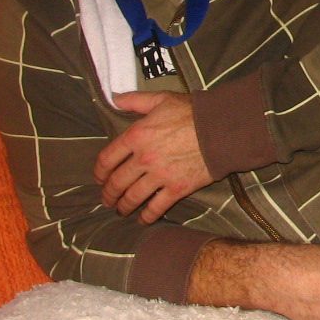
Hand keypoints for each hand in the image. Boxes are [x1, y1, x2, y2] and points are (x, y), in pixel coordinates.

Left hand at [94, 91, 213, 223]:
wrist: (221, 129)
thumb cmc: (192, 112)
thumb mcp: (161, 99)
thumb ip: (135, 100)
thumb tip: (114, 99)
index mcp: (137, 136)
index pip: (107, 158)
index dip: (99, 172)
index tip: (98, 178)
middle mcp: (144, 159)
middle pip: (117, 182)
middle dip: (108, 194)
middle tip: (106, 200)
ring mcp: (160, 176)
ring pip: (133, 197)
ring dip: (124, 206)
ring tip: (120, 211)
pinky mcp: (177, 189)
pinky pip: (156, 207)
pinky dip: (147, 216)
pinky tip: (143, 220)